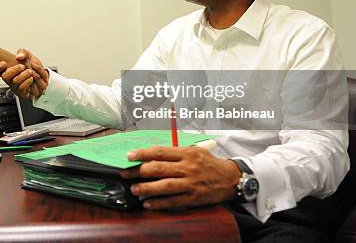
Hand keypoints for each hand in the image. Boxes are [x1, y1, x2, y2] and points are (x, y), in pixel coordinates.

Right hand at [0, 48, 48, 99]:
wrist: (41, 79)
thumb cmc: (32, 68)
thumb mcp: (28, 57)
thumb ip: (23, 53)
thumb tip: (19, 56)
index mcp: (8, 71)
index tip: (3, 63)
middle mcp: (10, 80)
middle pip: (5, 76)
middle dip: (14, 70)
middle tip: (22, 66)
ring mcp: (15, 87)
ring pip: (14, 82)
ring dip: (23, 75)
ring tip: (29, 71)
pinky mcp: (21, 93)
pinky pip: (21, 88)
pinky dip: (27, 82)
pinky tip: (30, 78)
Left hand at [119, 146, 240, 208]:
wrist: (230, 179)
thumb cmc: (209, 163)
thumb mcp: (195, 150)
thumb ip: (175, 152)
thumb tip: (152, 153)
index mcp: (187, 153)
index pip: (160, 152)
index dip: (143, 153)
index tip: (129, 156)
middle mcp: (188, 168)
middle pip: (159, 168)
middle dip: (139, 171)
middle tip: (125, 174)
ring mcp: (190, 184)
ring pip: (165, 186)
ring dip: (147, 188)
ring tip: (134, 189)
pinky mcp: (193, 198)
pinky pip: (173, 201)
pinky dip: (159, 203)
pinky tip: (148, 203)